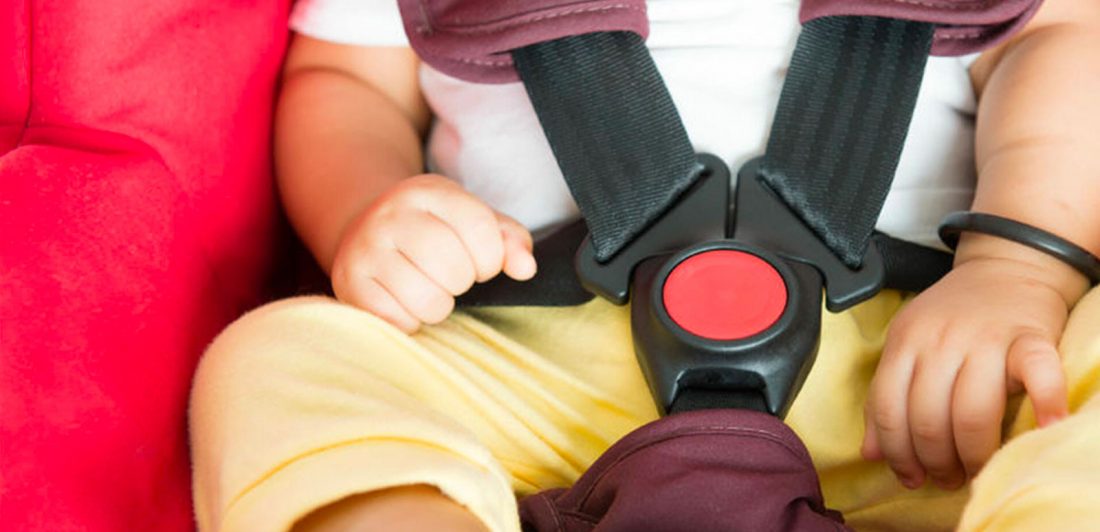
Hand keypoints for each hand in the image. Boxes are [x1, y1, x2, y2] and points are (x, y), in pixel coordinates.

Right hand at [331, 174, 535, 332]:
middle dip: (462, 283)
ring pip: (428, 300)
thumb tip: (525, 269)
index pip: (481, 231)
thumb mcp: (472, 220)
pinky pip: (398, 320)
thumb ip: (508, 240)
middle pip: (454, 269)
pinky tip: (405, 302)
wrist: (364, 231)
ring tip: (429, 290)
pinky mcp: (349, 283)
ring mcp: (365, 248)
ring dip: (438, 307)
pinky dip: (410, 321)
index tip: (481, 263)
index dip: (491, 259)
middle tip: (451, 278)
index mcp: (428, 191)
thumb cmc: (433, 230)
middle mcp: (392, 214)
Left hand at [861, 256, 1070, 489]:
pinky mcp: (1031, 336)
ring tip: (976, 470)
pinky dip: (1045, 405)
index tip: (910, 477)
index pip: (887, 407)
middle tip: (947, 479)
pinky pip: (1038, 374)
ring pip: (971, 412)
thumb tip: (870, 452)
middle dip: (935, 461)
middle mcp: (940, 339)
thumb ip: (887, 395)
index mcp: (904, 341)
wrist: (1007, 267)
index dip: (896, 452)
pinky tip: (1043, 428)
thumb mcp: (909, 345)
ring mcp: (986, 337)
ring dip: (974, 454)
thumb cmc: (955, 315)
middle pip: (927, 417)